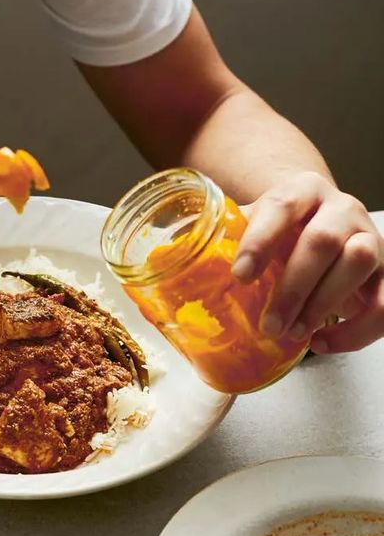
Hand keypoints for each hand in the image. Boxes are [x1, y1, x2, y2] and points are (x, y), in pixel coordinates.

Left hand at [231, 171, 383, 352]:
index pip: (282, 206)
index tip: (240, 276)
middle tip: (269, 324)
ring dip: (323, 304)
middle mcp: (340, 208)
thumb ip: (224, 240)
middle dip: (293, 288)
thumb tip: (171, 261)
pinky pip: (383, 303)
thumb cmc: (283, 233)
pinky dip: (355, 331)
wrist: (323, 224)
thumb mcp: (254, 227)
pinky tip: (322, 343)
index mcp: (302, 192)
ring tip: (295, 335)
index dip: (261, 241)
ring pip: (358, 262)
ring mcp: (367, 237)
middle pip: (323, 241)